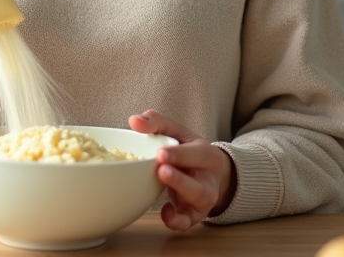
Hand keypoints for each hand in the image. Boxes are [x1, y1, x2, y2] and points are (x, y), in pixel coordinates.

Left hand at [129, 110, 235, 230]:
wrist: (210, 173)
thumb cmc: (188, 150)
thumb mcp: (177, 132)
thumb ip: (156, 123)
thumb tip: (134, 121)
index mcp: (206, 155)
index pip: (194, 154)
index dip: (178, 154)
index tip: (160, 152)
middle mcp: (207, 178)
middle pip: (197, 183)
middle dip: (179, 179)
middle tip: (161, 171)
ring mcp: (203, 198)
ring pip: (195, 201)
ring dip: (179, 195)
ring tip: (161, 185)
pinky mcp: (195, 214)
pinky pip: (187, 222)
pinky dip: (177, 221)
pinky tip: (165, 212)